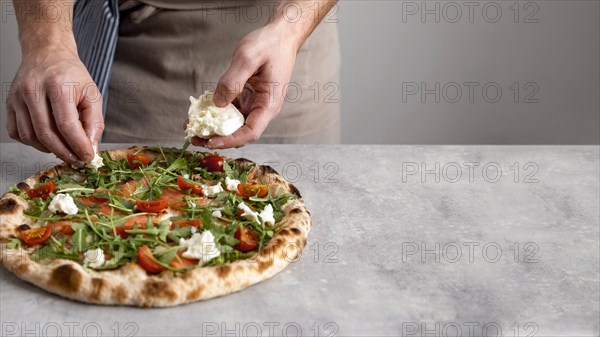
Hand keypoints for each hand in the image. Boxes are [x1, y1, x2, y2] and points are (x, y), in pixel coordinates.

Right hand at [6, 45, 103, 163]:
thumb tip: (91, 147)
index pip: (66, 124)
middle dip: (63, 152)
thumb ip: (94, 121)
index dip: (77, 145)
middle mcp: (33, 90)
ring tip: (63, 148)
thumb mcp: (92, 94)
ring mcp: (18, 97)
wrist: (47, 54)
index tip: (87, 157)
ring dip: (48, 149)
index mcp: (58, 85)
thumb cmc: (71, 74)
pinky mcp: (9, 103)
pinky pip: (17, 133)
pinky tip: (46, 139)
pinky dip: (32, 142)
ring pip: (30, 136)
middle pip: (46, 133)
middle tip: (76, 159)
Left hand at [190, 25, 297, 148]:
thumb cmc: (270, 45)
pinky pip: (230, 111)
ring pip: (233, 124)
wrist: (281, 36)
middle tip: (194, 138)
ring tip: (191, 128)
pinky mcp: (247, 97)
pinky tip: (199, 113)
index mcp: (268, 104)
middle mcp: (262, 108)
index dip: (230, 140)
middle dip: (217, 138)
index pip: (250, 132)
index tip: (211, 142)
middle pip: (240, 133)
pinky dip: (215, 114)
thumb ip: (232, 82)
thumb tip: (217, 104)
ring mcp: (254, 104)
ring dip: (213, 128)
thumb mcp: (248, 58)